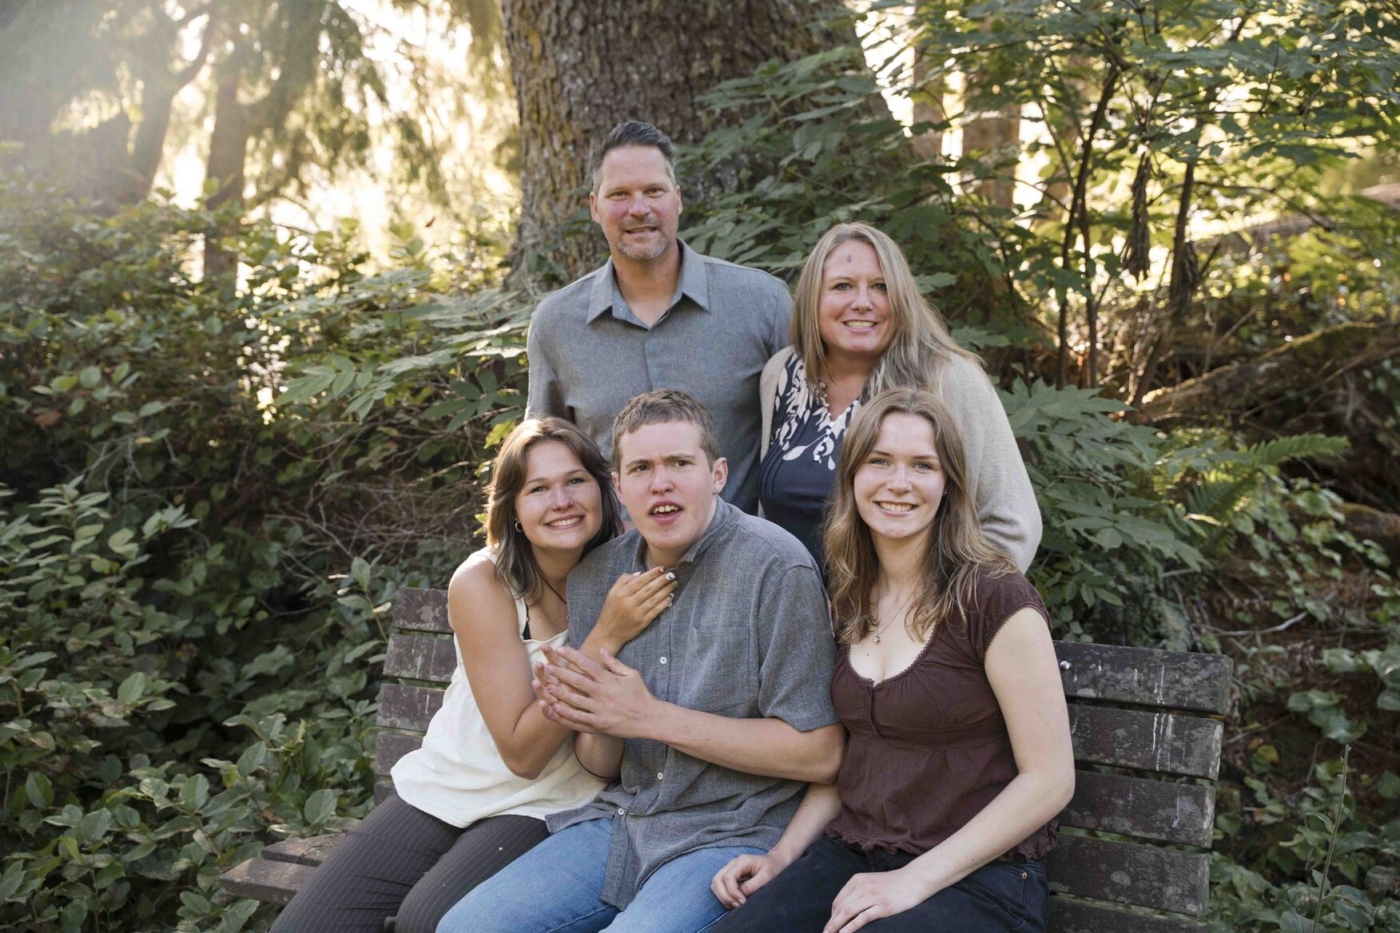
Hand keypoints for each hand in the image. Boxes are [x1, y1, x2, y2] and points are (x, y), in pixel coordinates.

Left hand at [539, 645, 657, 737]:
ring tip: (547, 685)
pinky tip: (555, 708)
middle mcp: (603, 694)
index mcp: (610, 680)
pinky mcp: (599, 724)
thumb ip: (615, 663)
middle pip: (577, 681)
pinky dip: (566, 713)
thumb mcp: (632, 674)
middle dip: (561, 673)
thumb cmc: (641, 695)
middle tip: (548, 666)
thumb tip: (601, 650)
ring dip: (559, 693)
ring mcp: (600, 710)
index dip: (573, 656)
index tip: (560, 650)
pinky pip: (578, 719)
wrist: (650, 719)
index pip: (588, 664)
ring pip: (575, 700)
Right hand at [595, 568, 674, 645]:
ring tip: (674, 583)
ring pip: (654, 599)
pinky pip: (656, 611)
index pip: (639, 581)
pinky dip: (664, 603)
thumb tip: (640, 573)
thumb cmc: (610, 611)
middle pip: (649, 589)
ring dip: (666, 590)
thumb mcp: (612, 593)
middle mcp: (629, 603)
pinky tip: (670, 597)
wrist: (609, 633)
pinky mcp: (643, 622)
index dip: (651, 574)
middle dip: (662, 580)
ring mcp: (637, 613)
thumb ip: (623, 580)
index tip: (662, 568)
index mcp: (621, 594)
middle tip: (672, 574)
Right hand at [711, 852, 788, 908]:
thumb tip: (741, 895)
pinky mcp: (731, 876)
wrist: (776, 862)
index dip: (733, 892)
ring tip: (736, 905)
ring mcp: (730, 869)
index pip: (728, 877)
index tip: (743, 902)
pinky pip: (721, 887)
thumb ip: (753, 885)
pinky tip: (735, 901)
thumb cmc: (773, 868)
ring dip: (723, 896)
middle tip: (737, 905)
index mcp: (742, 861)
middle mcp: (733, 864)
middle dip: (724, 896)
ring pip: (716, 884)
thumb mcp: (767, 876)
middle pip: (717, 880)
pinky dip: (725, 896)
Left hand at [823, 868, 931, 932]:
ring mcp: (873, 896)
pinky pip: (863, 917)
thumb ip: (859, 891)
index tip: (830, 925)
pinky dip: (851, 927)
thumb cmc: (893, 883)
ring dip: (836, 926)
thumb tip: (846, 908)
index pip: (839, 900)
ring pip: (848, 912)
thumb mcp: (872, 882)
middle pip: (841, 907)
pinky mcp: (883, 906)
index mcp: (857, 880)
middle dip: (831, 923)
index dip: (832, 915)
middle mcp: (863, 887)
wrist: (914, 879)